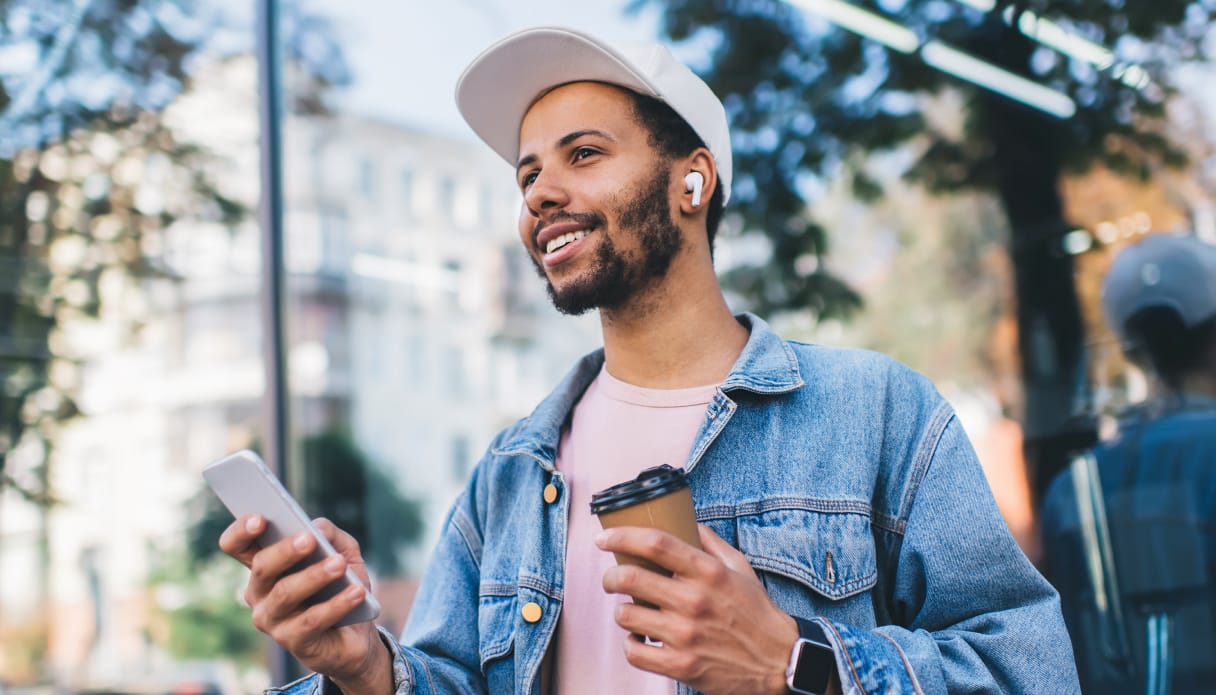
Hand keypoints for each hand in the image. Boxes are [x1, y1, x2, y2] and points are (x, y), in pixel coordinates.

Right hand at [219, 515, 390, 693]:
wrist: (357, 634)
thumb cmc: (341, 586)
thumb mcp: (343, 552)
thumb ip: (330, 534)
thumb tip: (317, 528)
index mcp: (264, 566)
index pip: (237, 545)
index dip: (242, 531)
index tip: (260, 518)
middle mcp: (259, 593)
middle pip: (262, 567)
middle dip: (286, 551)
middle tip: (309, 539)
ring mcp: (272, 620)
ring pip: (285, 593)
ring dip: (314, 576)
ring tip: (339, 564)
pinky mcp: (292, 641)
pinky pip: (312, 620)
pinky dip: (336, 604)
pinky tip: (356, 592)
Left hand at [596, 524, 800, 694]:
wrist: (778, 660)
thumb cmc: (756, 611)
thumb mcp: (740, 567)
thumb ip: (711, 542)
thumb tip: (686, 520)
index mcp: (708, 572)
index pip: (655, 543)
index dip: (621, 536)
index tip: (604, 538)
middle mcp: (694, 601)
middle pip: (630, 578)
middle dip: (611, 576)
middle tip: (612, 578)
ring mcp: (686, 635)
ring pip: (626, 615)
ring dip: (622, 611)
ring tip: (631, 611)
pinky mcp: (681, 665)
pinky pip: (634, 652)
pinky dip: (630, 644)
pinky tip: (639, 638)